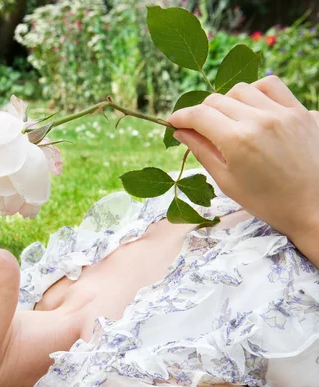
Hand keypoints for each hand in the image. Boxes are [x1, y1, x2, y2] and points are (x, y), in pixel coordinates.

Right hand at [167, 76, 318, 250]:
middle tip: (198, 127)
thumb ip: (202, 151)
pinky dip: (256, 92)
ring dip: (227, 100)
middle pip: (216, 100)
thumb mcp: (226, 181)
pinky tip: (253, 109)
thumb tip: (180, 132)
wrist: (313, 207)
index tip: (173, 122)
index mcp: (237, 141)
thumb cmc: (267, 201)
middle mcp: (259, 120)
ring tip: (228, 119)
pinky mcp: (301, 111)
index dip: (180, 116)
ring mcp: (283, 113)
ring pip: (242, 89)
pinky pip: (272, 87)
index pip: (199, 115)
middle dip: (201, 112)